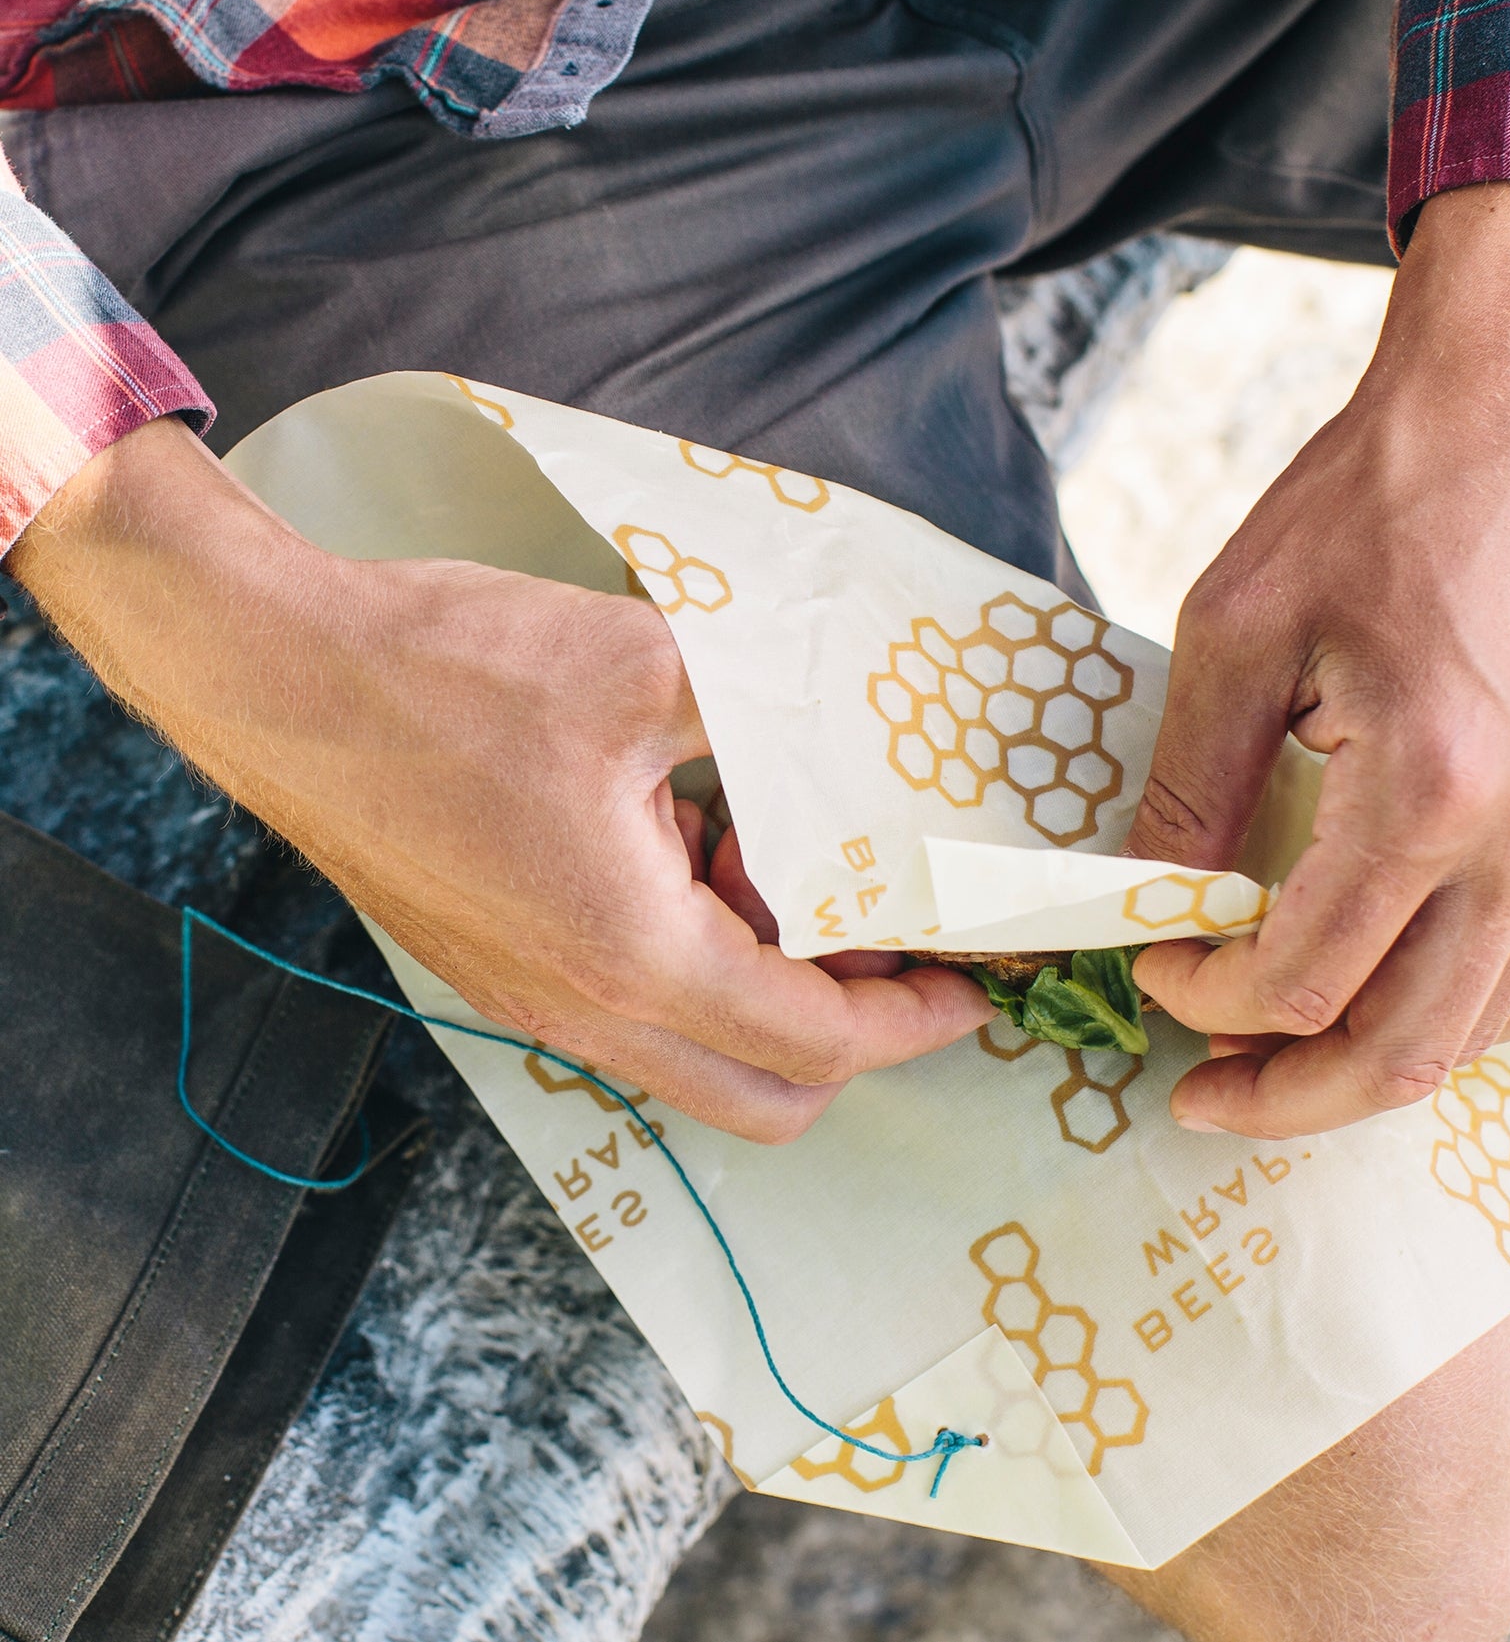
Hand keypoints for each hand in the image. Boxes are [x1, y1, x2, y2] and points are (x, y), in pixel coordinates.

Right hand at [8, 420, 988, 1140]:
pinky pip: (630, 1006)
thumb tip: (862, 734)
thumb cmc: (448, 669)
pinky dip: (695, 958)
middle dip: (853, 1036)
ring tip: (791, 862)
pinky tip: (696, 836)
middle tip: (899, 944)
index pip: (821, 1042)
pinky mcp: (496, 965)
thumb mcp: (653, 667)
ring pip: (695, 1055)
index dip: (919, 1019)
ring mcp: (530, 999)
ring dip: (768, 990)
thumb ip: (777, 718)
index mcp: (637, 956)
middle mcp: (584, 1010)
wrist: (274, 674)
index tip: (979, 983)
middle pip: (766, 1096)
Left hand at [1129, 184, 1509, 1137]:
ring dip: (1371, 1065)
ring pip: (1483, 1036)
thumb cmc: (1364, 505)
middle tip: (1204, 1092)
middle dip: (1284, 1094)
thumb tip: (1151, 908)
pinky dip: (1459, 1016)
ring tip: (1282, 1046)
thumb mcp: (1234, 633)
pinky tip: (1388, 987)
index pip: (1302, 976)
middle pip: (1403, 1050)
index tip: (1151, 969)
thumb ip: (1188, 793)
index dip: (1206, 998)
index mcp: (1433, 790)